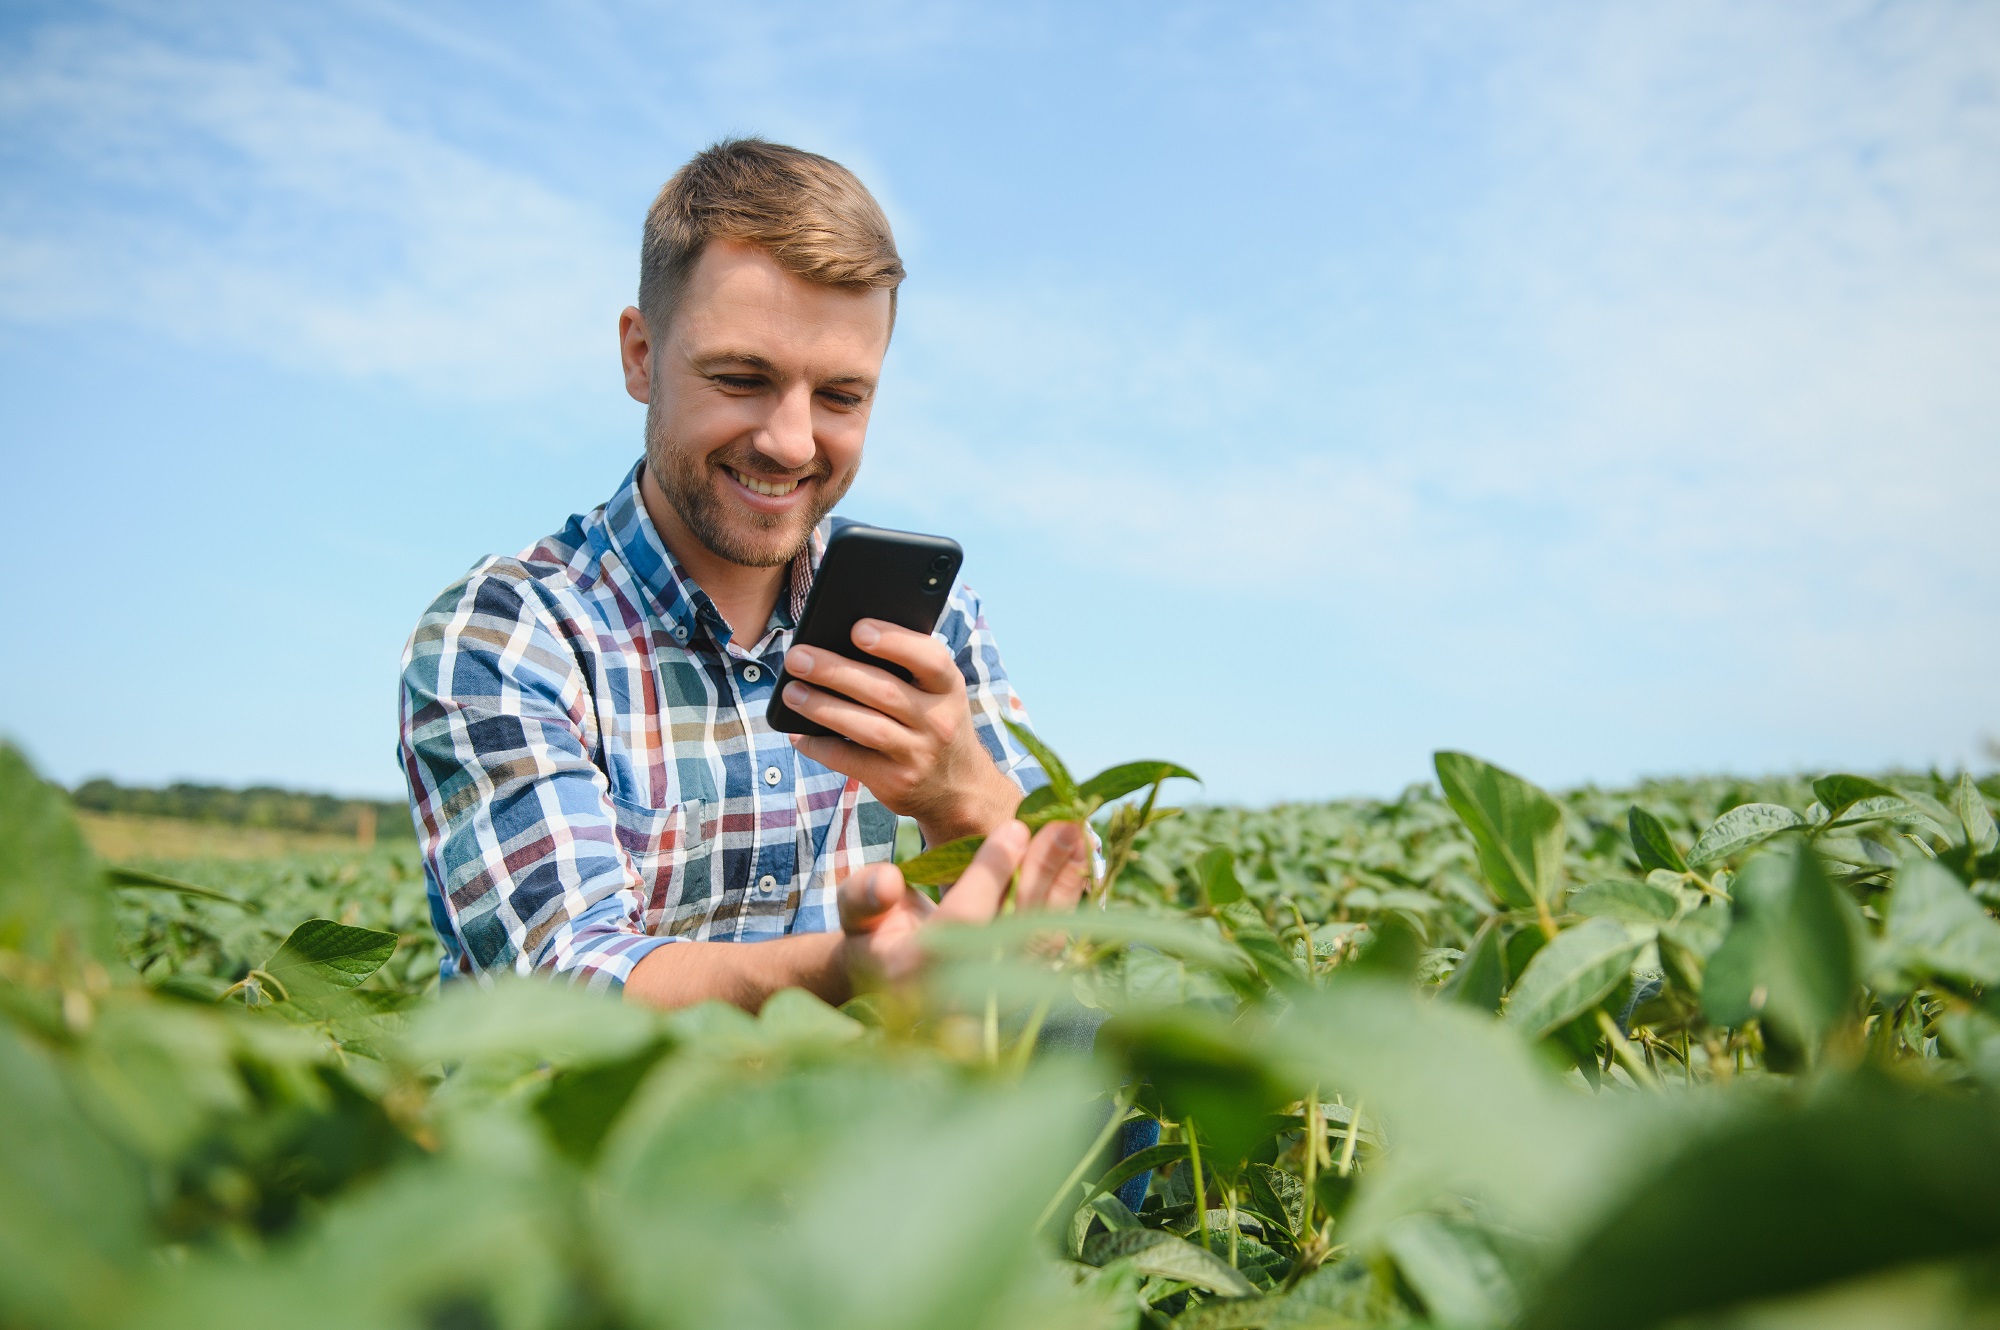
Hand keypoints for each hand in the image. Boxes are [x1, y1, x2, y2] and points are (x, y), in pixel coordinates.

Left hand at [782, 619, 1021, 843]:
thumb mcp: (937, 695)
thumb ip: (906, 670)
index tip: (857, 629)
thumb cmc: (933, 724)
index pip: (931, 659)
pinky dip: (820, 746)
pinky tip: (798, 734)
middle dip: (835, 671)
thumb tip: (840, 644)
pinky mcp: (896, 782)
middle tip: (797, 657)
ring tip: (791, 692)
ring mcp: (918, 754)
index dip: (895, 641)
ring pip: (865, 727)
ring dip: (822, 707)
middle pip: (884, 691)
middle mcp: (938, 722)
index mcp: (949, 689)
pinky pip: (850, 761)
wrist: (959, 789)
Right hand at [837, 820, 1089, 986]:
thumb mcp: (854, 911)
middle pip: (1014, 928)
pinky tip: (1077, 862)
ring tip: (1077, 835)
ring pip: (1042, 938)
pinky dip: (1068, 900)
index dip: (991, 873)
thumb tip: (888, 880)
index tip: (1015, 827)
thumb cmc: (872, 934)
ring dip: (1064, 884)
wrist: (891, 977)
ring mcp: (994, 997)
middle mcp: (959, 993)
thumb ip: (864, 895)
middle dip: (1042, 871)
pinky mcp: (1019, 989)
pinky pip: (1052, 942)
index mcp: (911, 972)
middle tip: (1063, 822)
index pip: (963, 919)